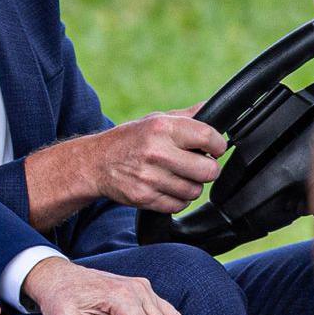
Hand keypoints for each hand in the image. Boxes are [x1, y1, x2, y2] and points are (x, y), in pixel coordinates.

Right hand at [95, 105, 226, 212]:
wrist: (95, 162)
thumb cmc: (130, 139)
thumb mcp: (155, 120)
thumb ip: (187, 116)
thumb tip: (216, 109)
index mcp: (161, 128)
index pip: (209, 137)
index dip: (218, 144)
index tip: (214, 148)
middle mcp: (156, 152)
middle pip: (208, 170)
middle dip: (207, 169)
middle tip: (196, 164)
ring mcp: (149, 177)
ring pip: (195, 191)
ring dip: (191, 185)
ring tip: (178, 176)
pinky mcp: (144, 198)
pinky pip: (179, 205)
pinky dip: (177, 199)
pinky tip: (167, 187)